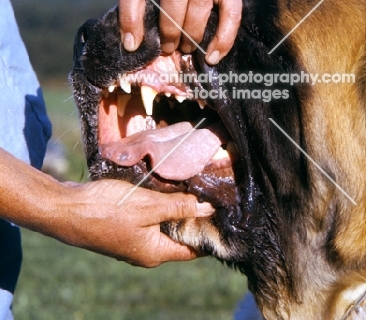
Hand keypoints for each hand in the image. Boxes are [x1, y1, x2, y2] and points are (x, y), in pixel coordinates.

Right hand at [60, 179, 214, 266]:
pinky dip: (160, 206)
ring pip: (164, 225)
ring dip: (177, 209)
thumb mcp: (148, 206)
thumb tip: (208, 209)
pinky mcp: (123, 227)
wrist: (64, 209)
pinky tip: (167, 189)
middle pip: (179, 236)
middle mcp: (145, 251)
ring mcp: (133, 240)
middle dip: (195, 217)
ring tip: (194, 189)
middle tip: (211, 196)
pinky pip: (149, 218)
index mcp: (154, 252)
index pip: (193, 249)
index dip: (209, 233)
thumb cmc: (105, 209)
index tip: (224, 215)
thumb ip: (178, 208)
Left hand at [118, 0, 249, 64]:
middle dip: (169, 27)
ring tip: (188, 49)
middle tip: (168, 48)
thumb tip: (139, 46)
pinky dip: (222, 39)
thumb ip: (151, 5)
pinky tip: (213, 56)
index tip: (132, 45)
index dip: (130, 18)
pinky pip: (231, 14)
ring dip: (192, 31)